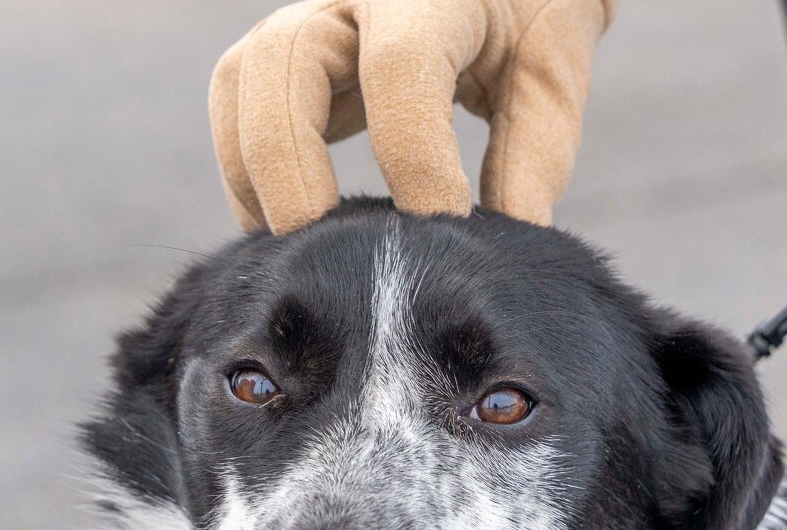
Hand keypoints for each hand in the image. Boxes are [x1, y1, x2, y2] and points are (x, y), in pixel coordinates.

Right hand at [209, 0, 614, 233]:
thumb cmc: (528, 20)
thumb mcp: (549, 75)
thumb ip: (533, 155)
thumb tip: (504, 246)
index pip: (400, 67)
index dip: (413, 157)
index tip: (438, 231)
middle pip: (282, 61)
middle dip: (291, 164)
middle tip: (328, 248)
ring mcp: (309, 18)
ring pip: (240, 80)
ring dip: (254, 171)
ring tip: (295, 244)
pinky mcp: (286, 53)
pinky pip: (236, 105)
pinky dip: (248, 171)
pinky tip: (286, 222)